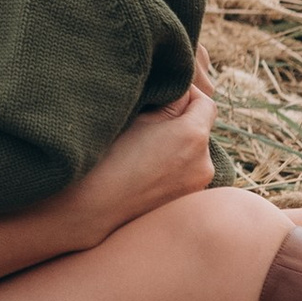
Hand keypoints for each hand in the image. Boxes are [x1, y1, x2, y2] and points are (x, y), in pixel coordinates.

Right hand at [89, 82, 217, 231]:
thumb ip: (170, 103)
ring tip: (148, 150)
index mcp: (193, 136)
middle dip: (182, 122)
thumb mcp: (139, 119)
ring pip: (194, 153)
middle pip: (201, 130)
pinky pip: (187, 173)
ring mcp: (198, 186)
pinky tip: (150, 170)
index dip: (189, 95)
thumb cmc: (110, 156)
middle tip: (152, 124)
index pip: (206, 104)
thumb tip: (184, 95)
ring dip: (179, 145)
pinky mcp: (187, 202)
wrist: (95, 205)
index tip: (168, 97)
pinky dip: (175, 167)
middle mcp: (204, 163)